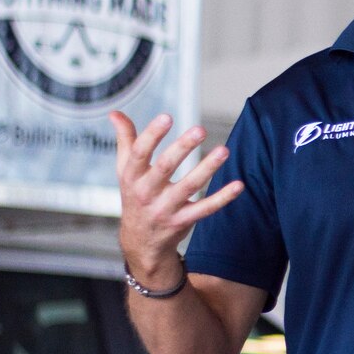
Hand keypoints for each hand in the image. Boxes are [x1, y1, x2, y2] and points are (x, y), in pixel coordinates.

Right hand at [110, 111, 243, 281]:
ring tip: (224, 150)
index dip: (152, 135)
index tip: (167, 116)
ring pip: (189, 186)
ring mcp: (165, 209)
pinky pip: (206, 209)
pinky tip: (238, 185)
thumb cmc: (135, 196)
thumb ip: (125, 140)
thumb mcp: (125, 170)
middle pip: (165, 167)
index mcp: (132, 176)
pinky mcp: (183, 221)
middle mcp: (147, 192)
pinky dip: (223, 198)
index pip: (140, 153)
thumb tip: (115, 113)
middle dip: (182, 148)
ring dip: (207, 168)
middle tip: (200, 129)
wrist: (141, 241)